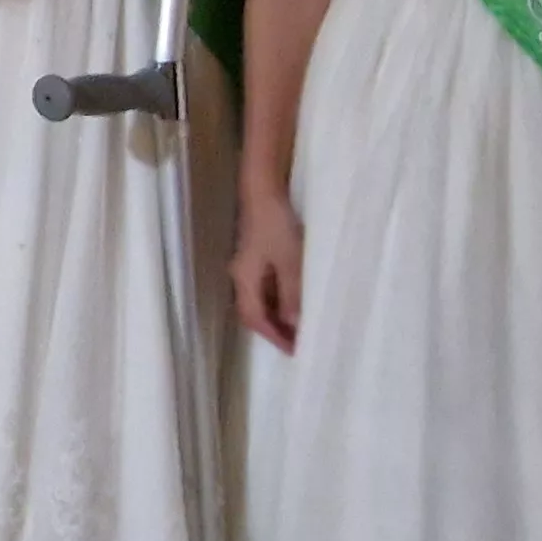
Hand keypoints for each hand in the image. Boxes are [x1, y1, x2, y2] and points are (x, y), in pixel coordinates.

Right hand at [231, 195, 304, 352]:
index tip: (296, 351)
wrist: (263, 190)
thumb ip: (292, 294)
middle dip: (273, 330)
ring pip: (260, 300)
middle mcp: (241, 276)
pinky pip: (266, 287)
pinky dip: (279, 300)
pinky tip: (294, 299)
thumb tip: (295, 324)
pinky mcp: (257, 255)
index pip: (255, 318)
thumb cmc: (276, 225)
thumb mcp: (290, 262)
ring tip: (299, 326)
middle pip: (253, 312)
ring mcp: (248, 265)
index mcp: (245, 280)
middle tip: (298, 343)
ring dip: (277, 315)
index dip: (275, 336)